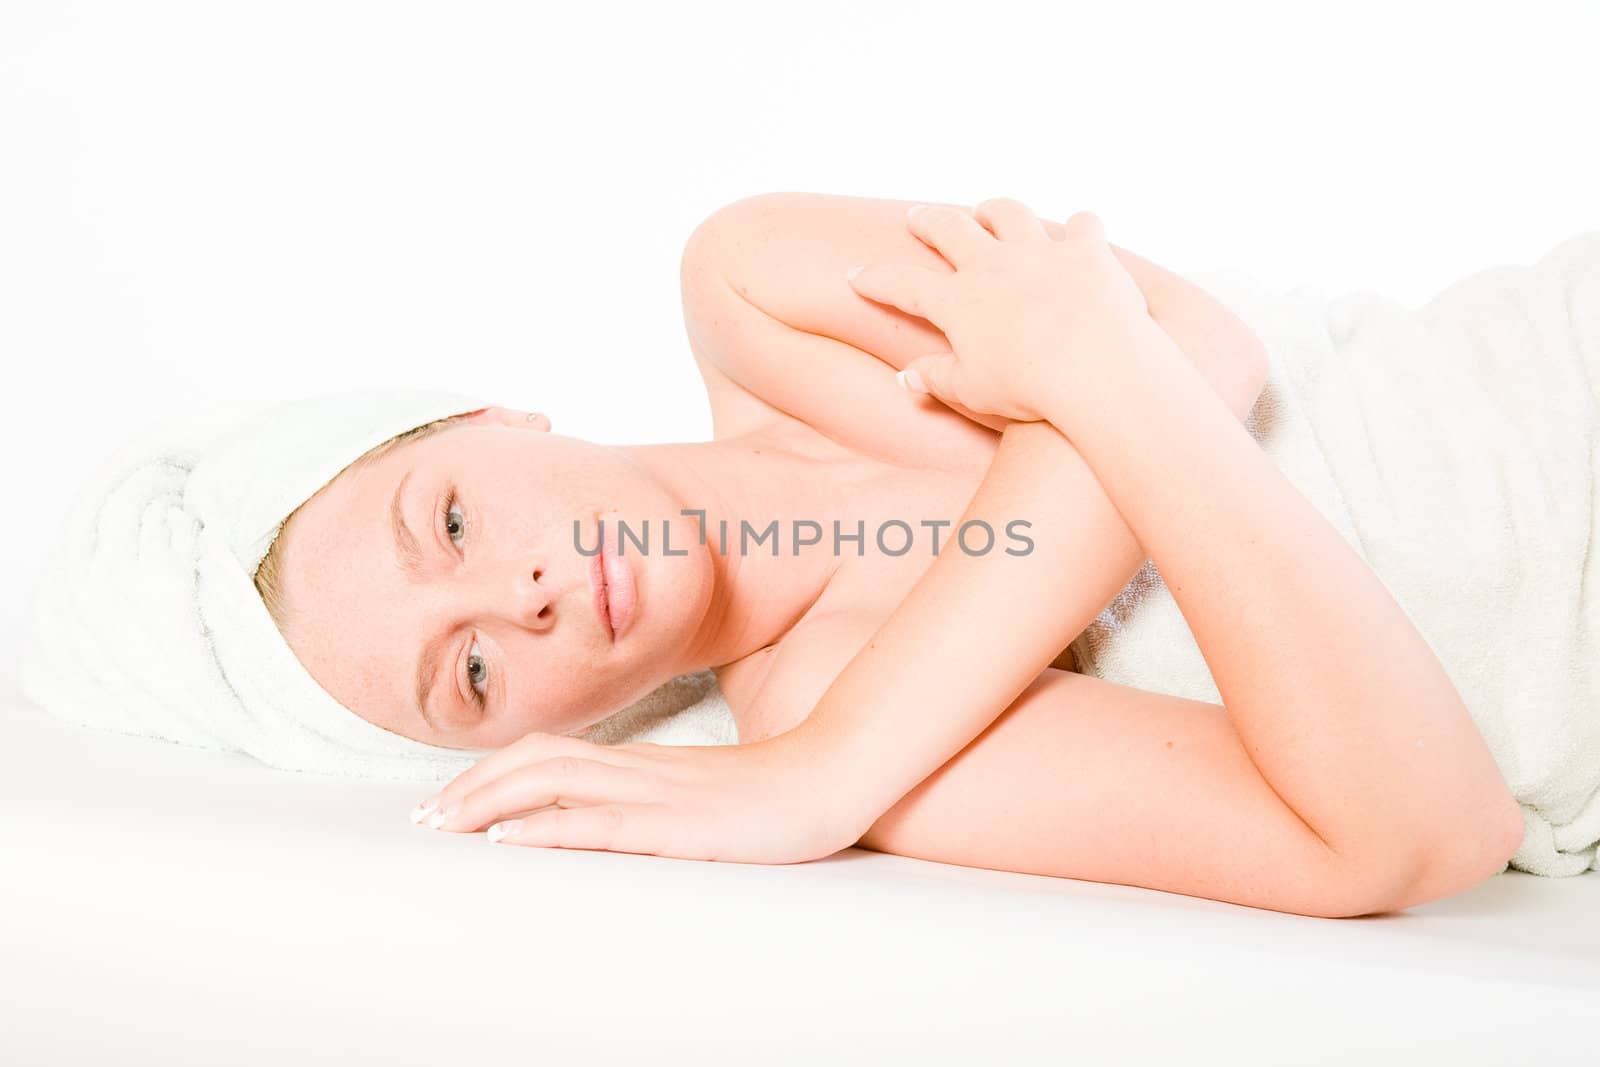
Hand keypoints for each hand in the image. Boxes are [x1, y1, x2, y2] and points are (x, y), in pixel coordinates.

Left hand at [409, 726, 866, 863]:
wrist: (831, 776)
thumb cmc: (770, 791)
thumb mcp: (699, 796)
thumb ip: (653, 800)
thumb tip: (610, 820)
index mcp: (640, 762)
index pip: (547, 753)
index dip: (492, 772)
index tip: (450, 800)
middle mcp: (638, 768)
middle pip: (534, 760)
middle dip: (472, 786)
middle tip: (425, 819)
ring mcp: (656, 792)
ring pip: (553, 783)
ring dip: (490, 802)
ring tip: (445, 826)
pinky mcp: (678, 823)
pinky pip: (600, 822)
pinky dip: (546, 827)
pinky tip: (510, 839)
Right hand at [847, 199, 1154, 423]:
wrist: (1094, 367)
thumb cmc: (1028, 389)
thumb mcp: (972, 391)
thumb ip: (936, 379)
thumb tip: (905, 378)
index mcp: (957, 301)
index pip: (903, 284)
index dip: (875, 279)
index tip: (856, 275)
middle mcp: (993, 264)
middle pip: (950, 227)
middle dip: (929, 221)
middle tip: (917, 218)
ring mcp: (1041, 251)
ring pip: (1010, 213)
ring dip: (995, 209)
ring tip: (988, 211)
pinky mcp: (1087, 251)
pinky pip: (1082, 226)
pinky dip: (1080, 228)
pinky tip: (1080, 232)